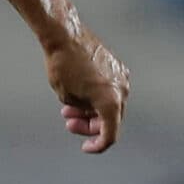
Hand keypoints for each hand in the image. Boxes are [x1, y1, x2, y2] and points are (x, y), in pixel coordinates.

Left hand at [47, 28, 128, 152]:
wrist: (65, 36)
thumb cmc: (62, 67)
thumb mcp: (68, 98)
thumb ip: (83, 111)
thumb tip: (91, 112)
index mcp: (111, 101)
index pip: (110, 134)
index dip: (98, 146)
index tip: (85, 147)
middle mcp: (122, 90)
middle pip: (110, 120)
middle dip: (89, 125)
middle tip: (69, 123)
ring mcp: (122, 77)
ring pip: (111, 104)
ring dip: (91, 111)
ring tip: (68, 109)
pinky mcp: (118, 67)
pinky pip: (110, 90)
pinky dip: (97, 97)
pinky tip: (79, 94)